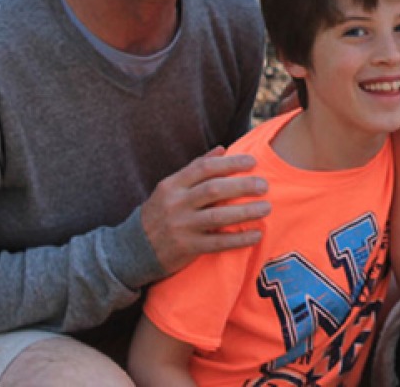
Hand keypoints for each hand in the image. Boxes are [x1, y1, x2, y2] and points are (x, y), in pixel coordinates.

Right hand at [140, 148, 270, 274]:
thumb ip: (196, 167)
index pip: (204, 168)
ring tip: (267, 207)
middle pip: (214, 190)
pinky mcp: (186, 248)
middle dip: (243, 186)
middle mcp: (176, 204)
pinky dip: (239, 239)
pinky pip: (218, 243)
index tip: (252, 163)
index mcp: (173, 185)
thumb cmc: (160, 212)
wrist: (132, 250)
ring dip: (246, 212)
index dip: (230, 163)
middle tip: (265, 185)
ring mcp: (181, 227)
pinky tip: (256, 235)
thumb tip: (222, 149)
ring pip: (218, 216)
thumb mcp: (171, 187)